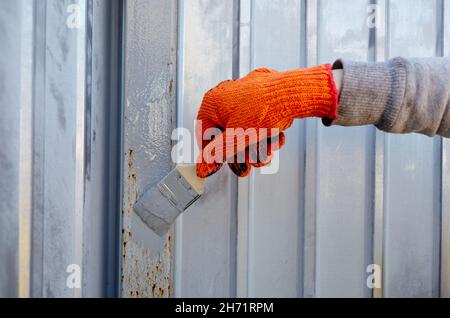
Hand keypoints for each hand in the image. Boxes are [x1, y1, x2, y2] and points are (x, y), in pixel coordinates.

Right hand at [196, 65, 337, 177]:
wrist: (294, 94)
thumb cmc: (263, 111)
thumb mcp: (236, 139)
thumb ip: (217, 154)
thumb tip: (202, 166)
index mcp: (212, 102)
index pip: (204, 134)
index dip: (213, 153)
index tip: (221, 165)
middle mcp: (225, 95)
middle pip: (228, 135)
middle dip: (242, 153)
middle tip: (249, 165)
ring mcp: (244, 94)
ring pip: (245, 130)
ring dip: (257, 146)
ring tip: (268, 151)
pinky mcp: (262, 95)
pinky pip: (259, 120)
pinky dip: (267, 132)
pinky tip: (276, 137)